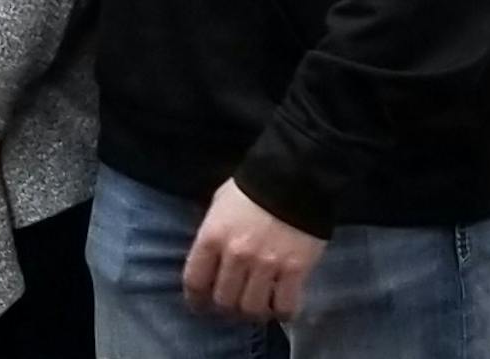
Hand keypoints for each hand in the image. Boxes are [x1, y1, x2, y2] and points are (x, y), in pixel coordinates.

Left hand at [183, 179, 325, 321]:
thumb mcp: (220, 204)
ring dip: (252, 313)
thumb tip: (209, 260)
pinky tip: (279, 306)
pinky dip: (280, 312)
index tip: (200, 305)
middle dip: (225, 307)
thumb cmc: (253, 186)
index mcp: (212, 236)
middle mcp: (235, 255)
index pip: (194, 281)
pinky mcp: (295, 270)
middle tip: (233, 304)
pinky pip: (284, 306)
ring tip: (256, 306)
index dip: (196, 299)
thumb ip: (212, 233)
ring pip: (252, 309)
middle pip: (223, 300)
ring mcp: (266, 264)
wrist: (295, 176)